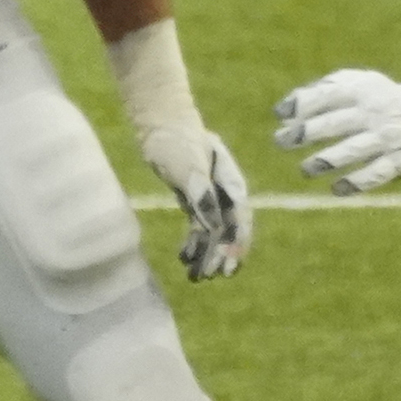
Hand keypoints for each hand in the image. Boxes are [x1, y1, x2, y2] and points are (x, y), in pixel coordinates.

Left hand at [139, 126, 251, 280]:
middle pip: (228, 230)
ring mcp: (209, 196)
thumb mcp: (189, 166)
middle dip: (221, 255)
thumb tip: (213, 227)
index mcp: (231, 183)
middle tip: (210, 277)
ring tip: (196, 276)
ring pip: (212, 232)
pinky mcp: (194, 199)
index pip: (239, 220)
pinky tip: (184, 257)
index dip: (237, 245)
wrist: (160, 124)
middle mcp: (224, 192)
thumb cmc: (177, 140)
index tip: (229, 266)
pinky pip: (198, 226)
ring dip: (206, 253)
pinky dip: (193, 243)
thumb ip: (201, 195)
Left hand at [274, 69, 400, 195]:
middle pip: (335, 123)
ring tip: (305, 169)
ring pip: (353, 150)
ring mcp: (388, 137)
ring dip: (326, 160)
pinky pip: (377, 173)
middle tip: (282, 142)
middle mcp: (375, 112)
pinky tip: (336, 189)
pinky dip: (357, 183)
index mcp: (362, 90)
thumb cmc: (377, 99)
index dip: (301, 104)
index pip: (326, 95)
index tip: (280, 114)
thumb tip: (282, 111)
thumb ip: (320, 91)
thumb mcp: (356, 84)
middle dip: (305, 133)